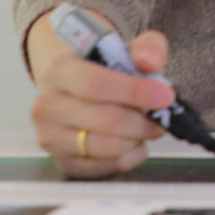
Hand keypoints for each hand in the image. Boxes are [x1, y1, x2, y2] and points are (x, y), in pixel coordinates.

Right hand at [24, 11, 175, 177]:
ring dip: (138, 138)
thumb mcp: (127, 49)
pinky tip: (134, 140)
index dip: (135, 92)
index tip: (165, 96)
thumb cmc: (105, 70)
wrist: (77, 90)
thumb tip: (151, 61)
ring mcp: (52, 137)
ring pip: (109, 147)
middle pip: (107, 120)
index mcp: (60, 71)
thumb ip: (147, 48)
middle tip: (163, 116)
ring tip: (147, 126)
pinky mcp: (63, 162)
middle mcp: (48, 106)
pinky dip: (130, 155)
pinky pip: (108, 166)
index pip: (97, 84)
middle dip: (144, 120)